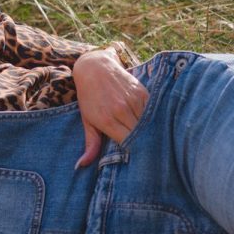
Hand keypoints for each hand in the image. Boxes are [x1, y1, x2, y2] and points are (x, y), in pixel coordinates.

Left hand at [72, 47, 147, 167]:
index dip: (132, 152)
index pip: (127, 144)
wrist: (95, 67)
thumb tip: (81, 166)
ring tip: (150, 141)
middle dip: (143, 145)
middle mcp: (121, 110)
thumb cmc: (89, 97)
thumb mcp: (87, 120)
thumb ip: (90, 144)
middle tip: (147, 155)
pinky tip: (151, 125)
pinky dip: (152, 119)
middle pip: (140, 135)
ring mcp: (133, 100)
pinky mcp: (142, 92)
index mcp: (107, 120)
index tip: (135, 159)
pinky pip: (152, 111)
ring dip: (149, 132)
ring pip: (148, 124)